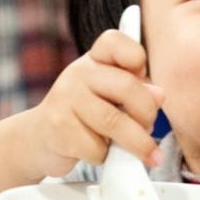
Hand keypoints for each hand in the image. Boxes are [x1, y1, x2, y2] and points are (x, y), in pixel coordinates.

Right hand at [24, 29, 164, 177]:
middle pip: (127, 87)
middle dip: (147, 113)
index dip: (137, 59)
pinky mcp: (58, 127)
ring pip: (114, 122)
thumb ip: (137, 92)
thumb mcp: (112, 96)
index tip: (142, 77)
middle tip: (150, 128)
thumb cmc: (87, 115)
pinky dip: (107, 156)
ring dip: (137, 143)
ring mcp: (65, 98)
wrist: (41, 138)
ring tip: (147, 153)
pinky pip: (97, 147)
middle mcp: (78, 72)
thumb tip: (158, 95)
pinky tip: (103, 153)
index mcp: (95, 59)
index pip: (116, 42)